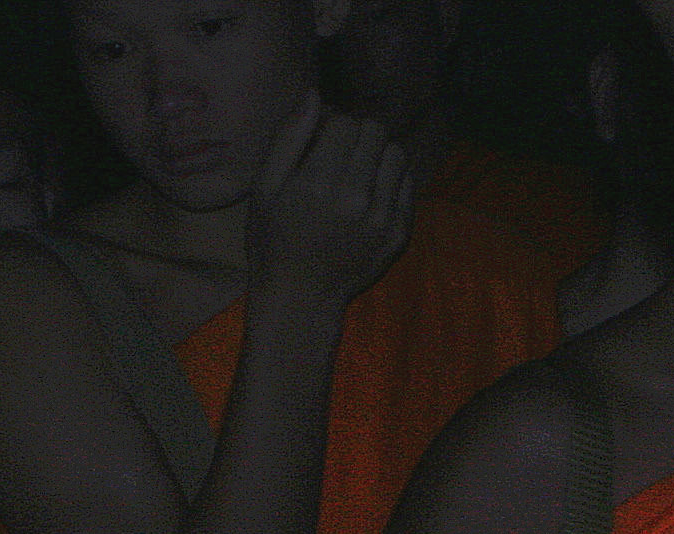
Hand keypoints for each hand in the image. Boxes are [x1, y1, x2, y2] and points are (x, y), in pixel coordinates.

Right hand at [245, 96, 412, 310]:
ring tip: (358, 171)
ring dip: (378, 154)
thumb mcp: (266, 188)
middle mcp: (355, 199)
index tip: (321, 143)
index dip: (332, 126)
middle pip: (374, 132)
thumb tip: (314, 94)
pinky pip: (407, 184)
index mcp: (318, 184)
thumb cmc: (274, 240)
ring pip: (396, 154)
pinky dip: (391, 180)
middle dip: (357, 136)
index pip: (345, 123)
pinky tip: (370, 193)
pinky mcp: (399, 233)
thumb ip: (289, 138)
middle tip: (340, 155)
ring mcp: (382, 218)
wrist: (301, 298)